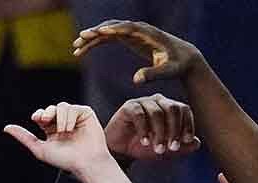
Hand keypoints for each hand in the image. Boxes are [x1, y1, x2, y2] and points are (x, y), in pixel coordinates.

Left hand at [4, 102, 113, 174]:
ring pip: (61, 106)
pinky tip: (71, 128)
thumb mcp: (39, 149)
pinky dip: (69, 117)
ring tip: (64, 132)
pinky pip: (73, 108)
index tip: (38, 119)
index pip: (41, 115)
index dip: (38, 115)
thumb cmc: (64, 159)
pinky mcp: (85, 114)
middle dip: (47, 113)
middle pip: (50, 109)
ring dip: (59, 118)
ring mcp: (74, 117)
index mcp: (51, 129)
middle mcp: (62, 122)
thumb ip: (24, 137)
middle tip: (45, 120)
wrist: (85, 162)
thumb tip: (6, 127)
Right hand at [73, 20, 202, 84]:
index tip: (100, 32)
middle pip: (114, 26)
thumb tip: (136, 80)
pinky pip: (107, 38)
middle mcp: (138, 29)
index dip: (115, 29)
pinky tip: (82, 50)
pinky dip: (95, 43)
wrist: (182, 58)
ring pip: (107, 31)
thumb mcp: (167, 71)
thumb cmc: (177, 64)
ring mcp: (131, 32)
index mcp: (149, 34)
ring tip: (75, 47)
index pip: (130, 27)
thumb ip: (153, 74)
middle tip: (80, 39)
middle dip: (97, 32)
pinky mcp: (127, 38)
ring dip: (91, 37)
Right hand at [104, 94, 199, 159]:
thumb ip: (181, 148)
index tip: (187, 141)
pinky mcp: (129, 107)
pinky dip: (144, 130)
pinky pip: (140, 114)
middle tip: (172, 148)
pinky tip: (145, 142)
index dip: (188, 124)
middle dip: (175, 130)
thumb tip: (197, 143)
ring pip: (157, 112)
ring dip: (160, 133)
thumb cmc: (142, 148)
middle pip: (173, 108)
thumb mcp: (165, 150)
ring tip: (158, 149)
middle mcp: (157, 102)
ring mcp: (142, 102)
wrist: (118, 152)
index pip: (184, 110)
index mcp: (169, 107)